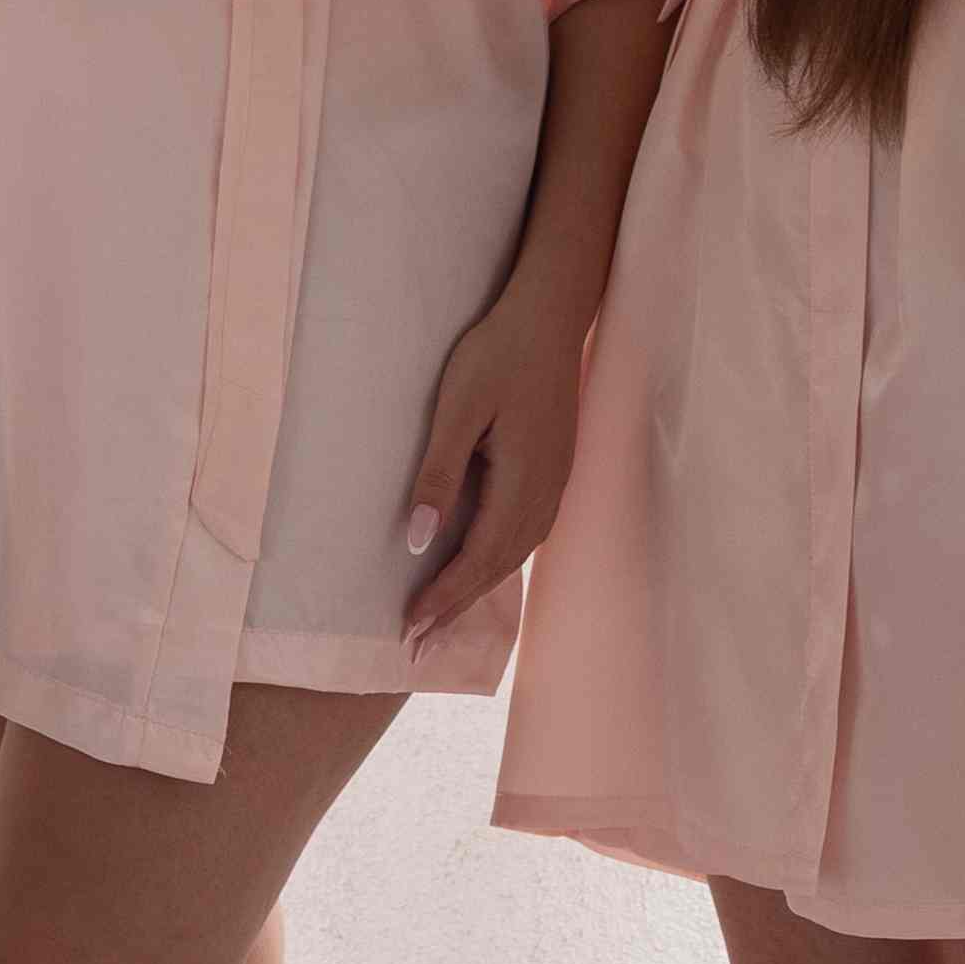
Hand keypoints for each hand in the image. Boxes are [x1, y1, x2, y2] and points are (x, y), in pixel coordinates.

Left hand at [397, 265, 594, 631]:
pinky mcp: (552, 473)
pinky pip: (523, 535)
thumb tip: (418, 540)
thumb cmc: (498, 354)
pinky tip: (479, 571)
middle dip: (456, 609)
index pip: (478, 559)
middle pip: (498, 568)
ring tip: (441, 620)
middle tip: (417, 647)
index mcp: (522, 484)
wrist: (550, 316)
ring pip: (514, 556)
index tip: (410, 629)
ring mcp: (554, 486)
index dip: (443, 598)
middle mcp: (545, 495)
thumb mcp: (458, 409)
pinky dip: (496, 563)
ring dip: (476, 590)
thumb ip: (439, 475)